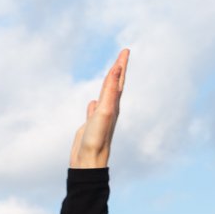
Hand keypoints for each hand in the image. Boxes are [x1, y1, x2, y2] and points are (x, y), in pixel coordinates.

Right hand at [69, 48, 127, 168]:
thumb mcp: (105, 111)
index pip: (118, 80)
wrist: (89, 163)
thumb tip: (117, 69)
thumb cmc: (97, 139)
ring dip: (107, 85)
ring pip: (105, 97)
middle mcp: (109, 110)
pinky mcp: (90, 127)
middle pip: (114, 85)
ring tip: (110, 75)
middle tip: (122, 56)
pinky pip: (93, 111)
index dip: (121, 65)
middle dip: (117, 70)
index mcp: (113, 105)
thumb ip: (111, 90)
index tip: (125, 51)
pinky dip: (94, 104)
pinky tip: (92, 103)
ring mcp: (99, 118)